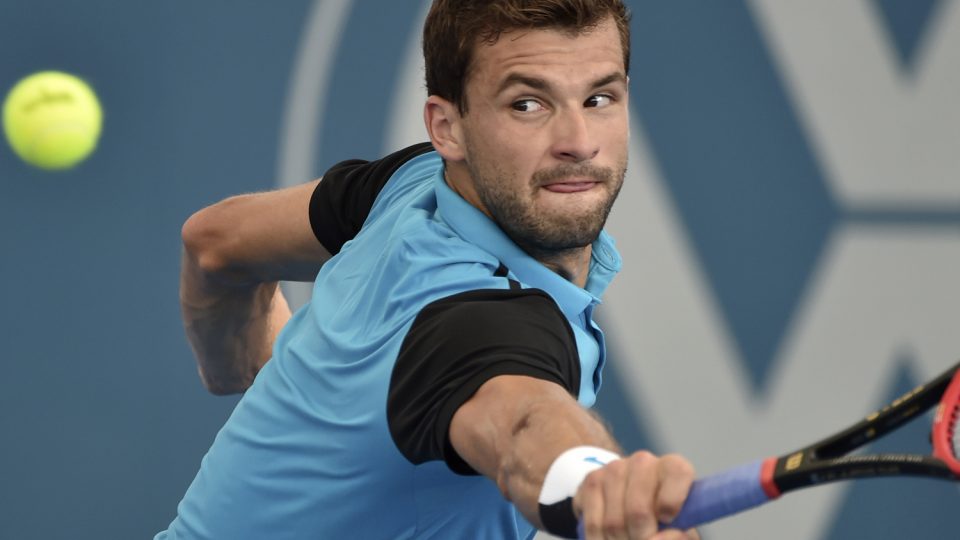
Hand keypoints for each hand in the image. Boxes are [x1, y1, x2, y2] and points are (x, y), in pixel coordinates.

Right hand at [574, 451, 698, 539]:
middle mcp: (643, 462)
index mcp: (672, 468)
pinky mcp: (592, 480)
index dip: (671, 500)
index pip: (677, 472)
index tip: (667, 520)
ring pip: (614, 522)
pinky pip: (593, 524)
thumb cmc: (663, 520)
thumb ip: (680, 536)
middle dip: (642, 537)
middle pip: (638, 511)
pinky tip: (610, 538)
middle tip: (644, 539)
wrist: (632, 509)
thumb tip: (672, 536)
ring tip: (629, 539)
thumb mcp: (678, 528)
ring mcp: (614, 469)